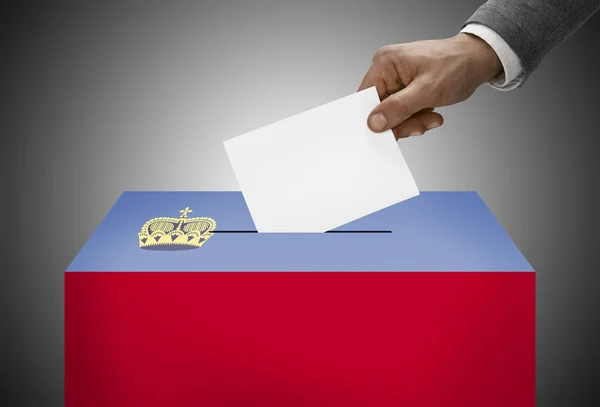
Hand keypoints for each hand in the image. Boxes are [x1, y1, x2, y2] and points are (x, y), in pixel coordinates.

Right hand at [358, 33, 501, 138]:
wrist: (478, 60)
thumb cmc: (457, 65)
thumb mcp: (428, 90)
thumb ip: (399, 107)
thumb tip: (374, 122)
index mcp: (385, 64)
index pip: (365, 97)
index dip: (372, 118)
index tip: (386, 134)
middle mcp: (387, 71)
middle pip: (379, 108)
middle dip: (399, 122)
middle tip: (418, 126)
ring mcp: (396, 80)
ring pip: (392, 114)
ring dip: (411, 121)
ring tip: (431, 118)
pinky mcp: (406, 89)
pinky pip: (403, 111)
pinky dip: (416, 118)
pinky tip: (431, 114)